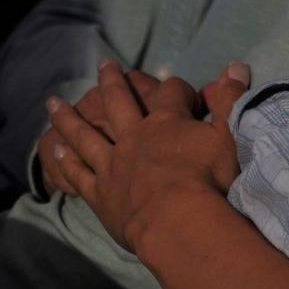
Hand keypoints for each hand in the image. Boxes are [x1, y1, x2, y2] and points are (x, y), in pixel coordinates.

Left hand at [45, 60, 250, 250]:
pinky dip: (66, 161)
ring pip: (85, 135)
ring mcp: (112, 165)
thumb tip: (236, 64)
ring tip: (52, 102)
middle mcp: (134, 137)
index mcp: (166, 123)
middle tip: (104, 64)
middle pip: (118, 101)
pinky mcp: (101, 195)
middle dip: (112, 81)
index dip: (178, 88)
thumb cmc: (209, 181)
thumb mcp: (229, 137)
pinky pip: (78, 174)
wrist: (179, 224)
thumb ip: (230, 100)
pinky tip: (56, 149)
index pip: (171, 93)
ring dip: (68, 117)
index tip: (182, 91)